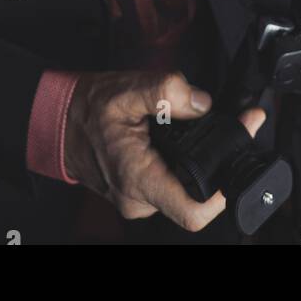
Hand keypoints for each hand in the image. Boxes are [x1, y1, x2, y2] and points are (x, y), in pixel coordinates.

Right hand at [63, 68, 265, 230]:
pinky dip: (187, 162)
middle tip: (240, 124)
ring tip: (212, 125)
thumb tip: (202, 102)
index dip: (224, 192)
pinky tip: (187, 136)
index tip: (239, 153)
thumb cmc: (87, 109)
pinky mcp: (140, 194)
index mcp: (137, 178)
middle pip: (198, 196)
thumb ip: (167, 90)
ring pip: (186, 189)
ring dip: (204, 160)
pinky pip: (173, 184)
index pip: (193, 212)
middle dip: (221, 162)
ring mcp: (139, 200)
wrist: (59, 122)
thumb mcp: (126, 88)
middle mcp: (138, 199)